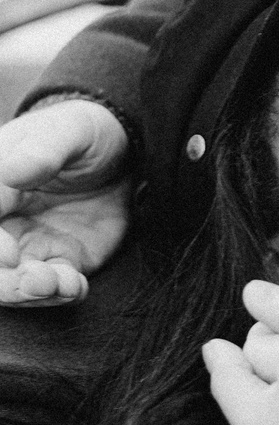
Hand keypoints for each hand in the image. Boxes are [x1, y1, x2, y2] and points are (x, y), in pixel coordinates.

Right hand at [0, 101, 130, 306]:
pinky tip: (74, 286)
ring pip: (11, 283)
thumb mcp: (68, 131)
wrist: (121, 152)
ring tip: (57, 284)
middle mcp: (2, 221)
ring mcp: (27, 245)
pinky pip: (52, 287)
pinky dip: (60, 293)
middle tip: (35, 279)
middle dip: (3, 281)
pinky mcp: (58, 261)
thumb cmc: (82, 133)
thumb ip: (42, 149)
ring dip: (28, 293)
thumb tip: (10, 170)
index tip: (8, 253)